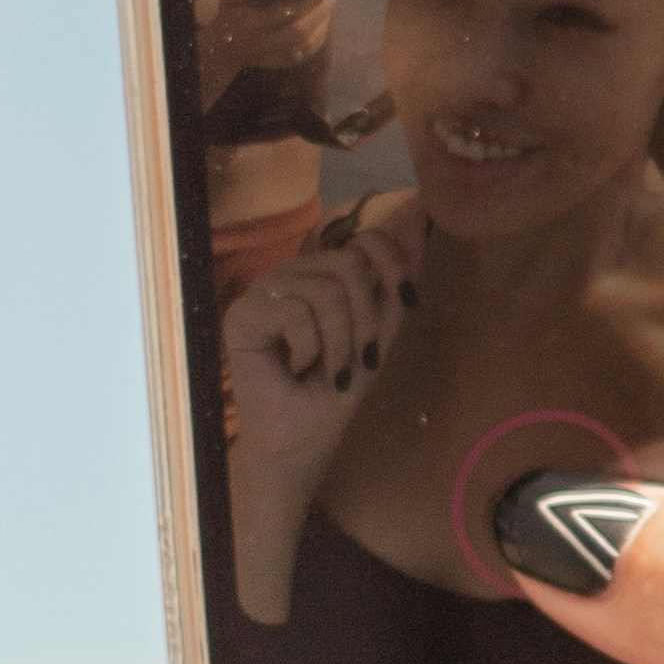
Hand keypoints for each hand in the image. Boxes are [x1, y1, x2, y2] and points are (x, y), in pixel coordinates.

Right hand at [221, 204, 421, 621]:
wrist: (299, 440)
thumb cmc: (335, 390)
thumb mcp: (379, 335)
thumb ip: (394, 284)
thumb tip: (422, 223)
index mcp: (323, 272)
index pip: (366, 239)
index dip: (394, 266)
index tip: (408, 304)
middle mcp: (292, 273)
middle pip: (349, 264)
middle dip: (366, 321)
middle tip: (356, 361)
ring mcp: (264, 290)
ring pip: (325, 290)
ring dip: (339, 342)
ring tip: (327, 370)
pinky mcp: (241, 314)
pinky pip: (295, 311)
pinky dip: (308, 349)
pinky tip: (295, 367)